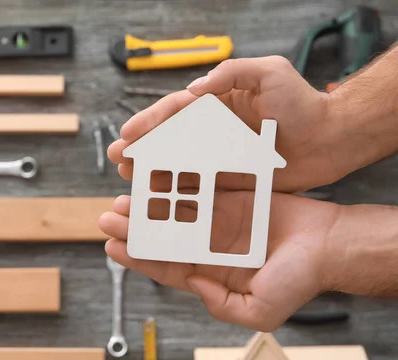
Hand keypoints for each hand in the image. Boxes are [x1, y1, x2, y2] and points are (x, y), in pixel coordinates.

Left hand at [99, 193, 340, 330]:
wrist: (331, 244)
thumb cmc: (300, 278)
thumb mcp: (260, 311)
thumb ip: (222, 306)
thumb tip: (192, 286)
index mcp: (210, 273)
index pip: (165, 267)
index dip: (137, 258)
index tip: (112, 246)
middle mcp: (209, 246)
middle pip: (163, 236)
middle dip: (135, 228)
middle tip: (109, 215)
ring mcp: (218, 220)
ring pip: (174, 211)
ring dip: (149, 205)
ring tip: (124, 197)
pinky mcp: (230, 196)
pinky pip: (198, 188)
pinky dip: (177, 184)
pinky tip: (156, 177)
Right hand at [109, 56, 344, 192]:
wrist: (331, 139)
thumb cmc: (303, 103)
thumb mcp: (270, 72)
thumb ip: (232, 73)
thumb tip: (194, 89)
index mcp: (216, 104)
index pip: (175, 111)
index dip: (149, 122)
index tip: (128, 133)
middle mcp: (213, 130)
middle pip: (168, 139)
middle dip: (141, 148)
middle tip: (118, 159)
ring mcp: (219, 155)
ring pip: (178, 163)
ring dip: (153, 171)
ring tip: (129, 180)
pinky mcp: (230, 178)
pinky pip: (199, 185)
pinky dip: (178, 191)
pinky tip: (160, 198)